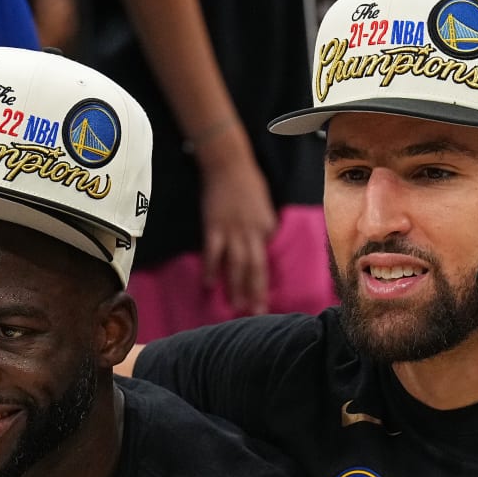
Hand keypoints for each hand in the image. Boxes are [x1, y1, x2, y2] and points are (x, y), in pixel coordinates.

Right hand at [199, 151, 276, 315]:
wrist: (228, 163)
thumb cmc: (248, 183)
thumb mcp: (264, 206)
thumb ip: (263, 228)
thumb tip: (262, 246)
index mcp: (267, 227)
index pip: (268, 258)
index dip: (266, 280)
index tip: (266, 300)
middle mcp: (253, 232)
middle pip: (256, 267)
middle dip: (257, 292)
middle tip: (257, 313)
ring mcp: (233, 230)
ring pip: (237, 264)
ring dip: (237, 287)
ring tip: (236, 307)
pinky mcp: (214, 226)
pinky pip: (213, 252)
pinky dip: (211, 269)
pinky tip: (209, 285)